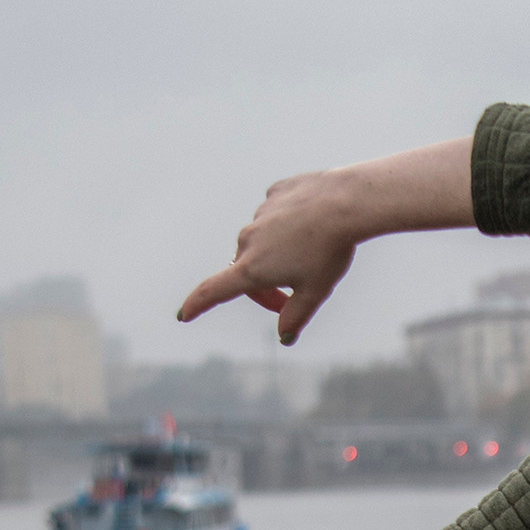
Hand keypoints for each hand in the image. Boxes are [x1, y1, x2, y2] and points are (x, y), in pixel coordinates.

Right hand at [182, 170, 359, 346]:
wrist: (346, 202)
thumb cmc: (330, 251)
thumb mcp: (315, 292)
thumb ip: (295, 317)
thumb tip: (283, 336)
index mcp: (253, 268)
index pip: (215, 290)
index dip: (198, 304)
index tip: (184, 314)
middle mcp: (249, 240)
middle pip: (247, 271)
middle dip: (265, 288)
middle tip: (293, 297)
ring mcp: (261, 214)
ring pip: (263, 241)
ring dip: (278, 254)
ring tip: (313, 253)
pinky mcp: (275, 193)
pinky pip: (276, 215)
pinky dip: (289, 225)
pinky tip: (312, 225)